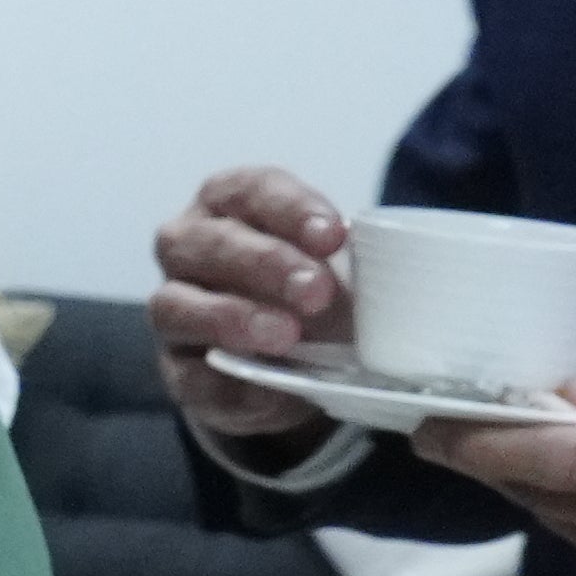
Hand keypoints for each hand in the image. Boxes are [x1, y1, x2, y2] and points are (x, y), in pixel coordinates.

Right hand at [144, 169, 358, 448]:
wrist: (286, 364)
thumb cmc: (311, 292)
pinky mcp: (177, 371)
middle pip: (209, 242)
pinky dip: (226, 378)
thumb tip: (403, 272)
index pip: (251, 191)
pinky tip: (264, 385)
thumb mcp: (338, 266)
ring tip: (285, 336)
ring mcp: (172, 308)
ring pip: (176, 304)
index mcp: (229, 205)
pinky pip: (189, 372)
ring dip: (232, 317)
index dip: (291, 209)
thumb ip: (360, 259)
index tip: (335, 237)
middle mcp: (187, 247)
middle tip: (316, 291)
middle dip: (265, 263)